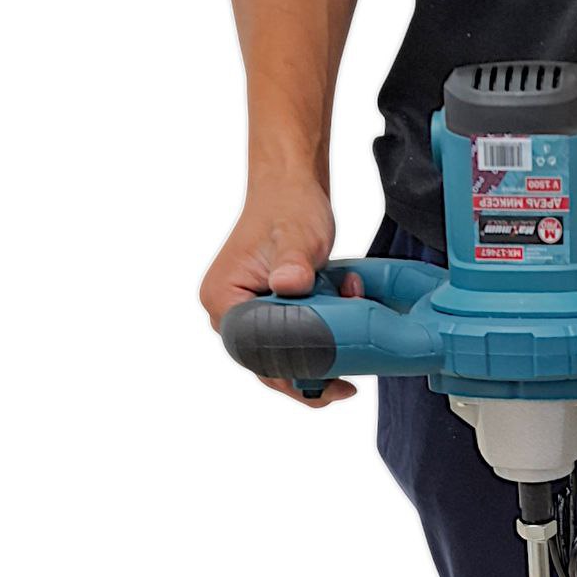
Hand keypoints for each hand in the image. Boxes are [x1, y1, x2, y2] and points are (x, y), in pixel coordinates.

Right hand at [199, 175, 360, 407]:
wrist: (291, 190)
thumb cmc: (290, 208)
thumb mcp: (298, 236)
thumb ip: (293, 263)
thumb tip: (289, 285)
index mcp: (222, 300)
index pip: (255, 357)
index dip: (293, 376)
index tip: (330, 384)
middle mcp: (226, 314)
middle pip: (267, 367)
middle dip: (310, 375)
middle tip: (348, 386)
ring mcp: (245, 316)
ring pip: (282, 358)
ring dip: (320, 357)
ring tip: (354, 351)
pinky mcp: (265, 314)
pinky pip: (292, 343)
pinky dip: (321, 342)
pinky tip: (346, 329)